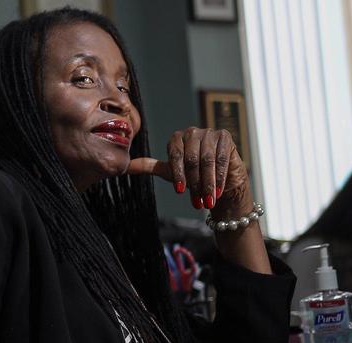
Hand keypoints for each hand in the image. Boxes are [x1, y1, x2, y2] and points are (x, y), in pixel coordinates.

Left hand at [127, 127, 252, 217]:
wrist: (219, 178)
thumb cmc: (192, 175)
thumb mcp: (169, 172)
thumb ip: (149, 167)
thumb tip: (126, 167)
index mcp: (176, 138)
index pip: (175, 156)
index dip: (178, 175)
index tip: (180, 192)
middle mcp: (192, 132)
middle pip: (192, 159)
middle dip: (194, 183)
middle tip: (197, 201)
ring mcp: (209, 132)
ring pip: (207, 160)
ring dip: (207, 183)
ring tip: (207, 201)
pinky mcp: (225, 137)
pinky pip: (221, 159)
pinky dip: (219, 177)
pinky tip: (218, 191)